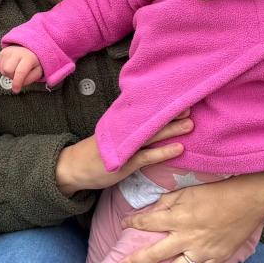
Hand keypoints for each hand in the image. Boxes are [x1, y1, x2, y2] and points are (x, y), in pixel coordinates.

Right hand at [0, 46, 42, 92]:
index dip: (17, 83)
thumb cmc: (33, 62)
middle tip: (18, 75)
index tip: (16, 90)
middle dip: (12, 76)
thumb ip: (29, 80)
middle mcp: (17, 53)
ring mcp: (9, 52)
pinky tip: (11, 67)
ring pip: (2, 69)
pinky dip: (4, 70)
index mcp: (28, 58)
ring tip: (15, 70)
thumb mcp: (37, 72)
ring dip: (8, 74)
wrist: (29, 50)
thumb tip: (19, 84)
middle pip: (7, 70)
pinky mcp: (3, 52)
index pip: (20, 72)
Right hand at [55, 110, 191, 196]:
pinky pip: (147, 156)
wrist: (72, 167)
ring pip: (152, 136)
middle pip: (150, 120)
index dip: (161, 105)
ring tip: (190, 124)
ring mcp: (124, 147)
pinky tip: (179, 149)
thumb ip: (127, 130)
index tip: (179, 96)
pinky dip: (164, 152)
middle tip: (191, 104)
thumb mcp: (111, 137)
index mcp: (121, 123)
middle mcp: (123, 131)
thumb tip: (147, 122)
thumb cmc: (96, 152)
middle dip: (170, 113)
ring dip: (172, 130)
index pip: (143, 112)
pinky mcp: (125, 163)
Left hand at [117, 171, 263, 262]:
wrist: (250, 200)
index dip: (133, 223)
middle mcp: (188, 238)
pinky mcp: (216, 259)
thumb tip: (150, 212)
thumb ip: (166, 202)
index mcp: (179, 218)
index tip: (123, 225)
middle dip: (134, 262)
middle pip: (155, 254)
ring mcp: (202, 252)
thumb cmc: (217, 192)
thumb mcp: (187, 191)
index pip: (148, 223)